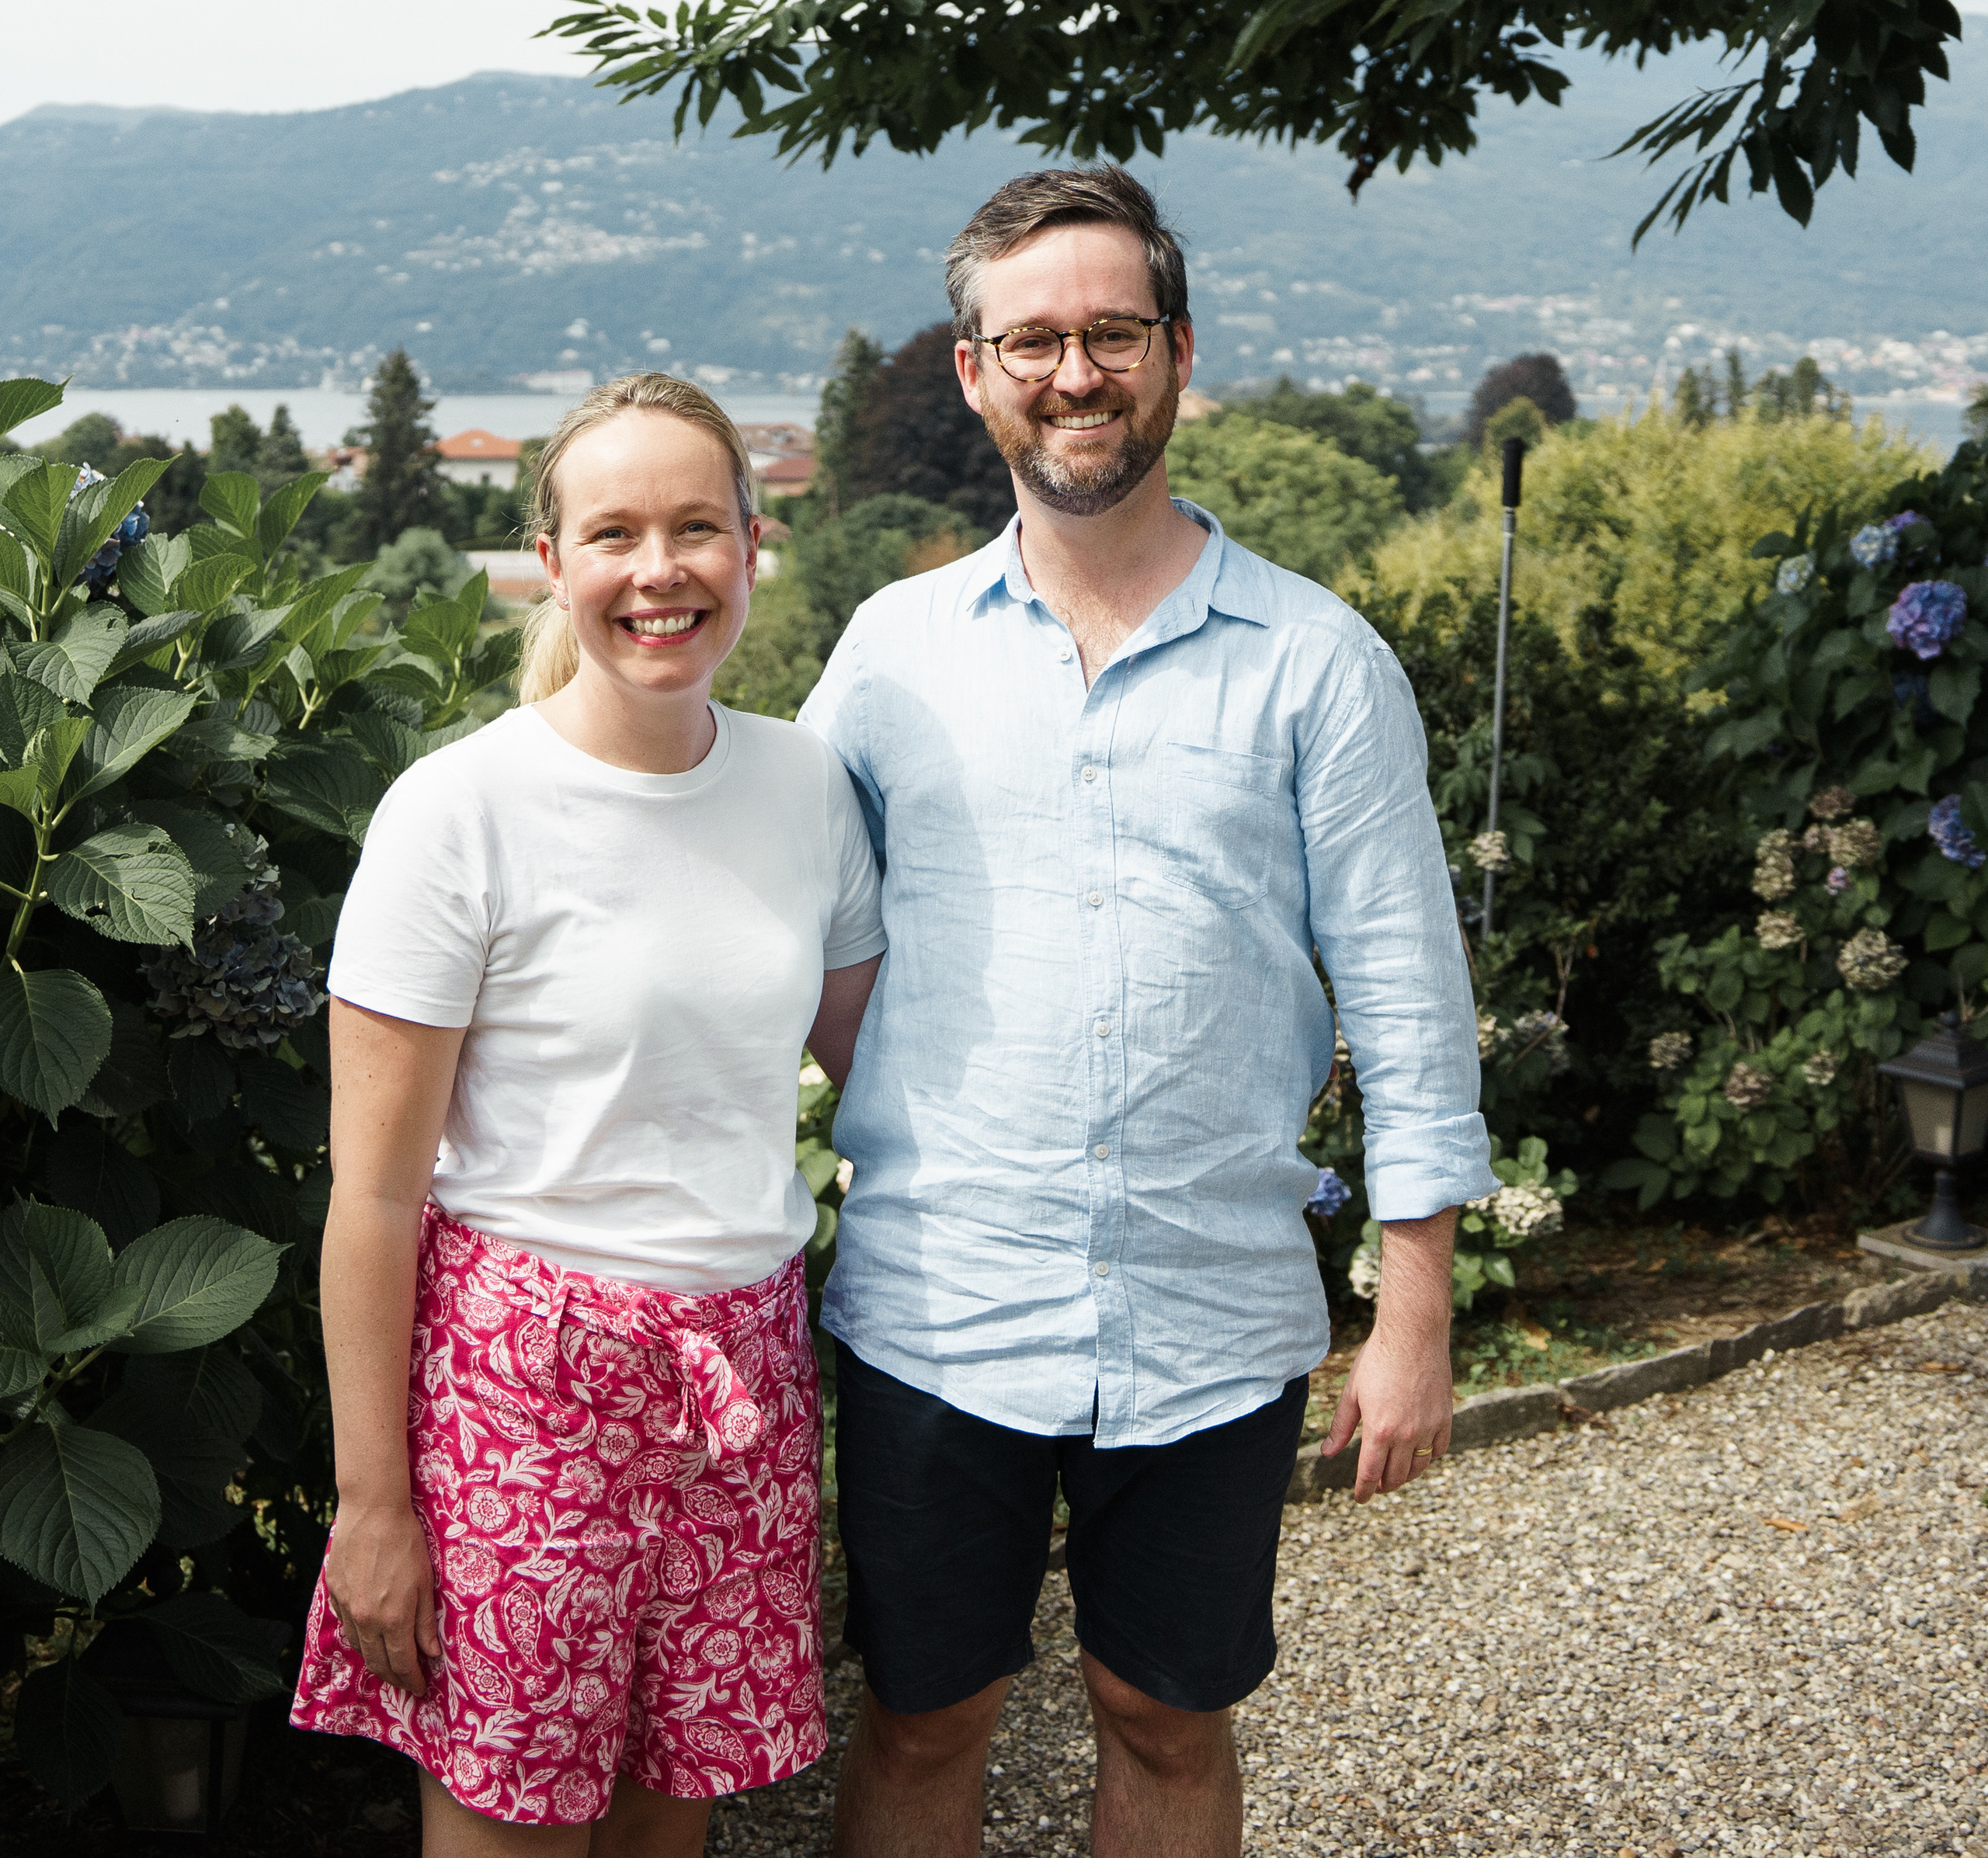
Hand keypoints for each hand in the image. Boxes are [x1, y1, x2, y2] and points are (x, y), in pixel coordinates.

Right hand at [324, 1500, 441, 1694]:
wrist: (372, 1511)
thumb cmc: (406, 1541)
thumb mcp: (425, 1581)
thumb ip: (425, 1620)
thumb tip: (429, 1652)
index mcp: (392, 1618)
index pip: (401, 1662)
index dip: (411, 1680)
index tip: (420, 1688)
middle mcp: (365, 1619)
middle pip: (377, 1662)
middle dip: (393, 1678)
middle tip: (406, 1684)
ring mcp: (346, 1607)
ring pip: (359, 1647)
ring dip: (375, 1661)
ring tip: (390, 1666)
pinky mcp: (334, 1593)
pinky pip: (346, 1626)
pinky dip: (360, 1638)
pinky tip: (370, 1638)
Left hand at [1323, 1319, 1454, 1501]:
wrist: (1413, 1335)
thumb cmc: (1377, 1359)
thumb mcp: (1352, 1392)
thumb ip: (1341, 1426)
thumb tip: (1328, 1452)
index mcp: (1379, 1431)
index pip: (1370, 1474)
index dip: (1364, 1490)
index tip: (1360, 1498)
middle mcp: (1406, 1435)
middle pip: (1395, 1476)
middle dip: (1383, 1485)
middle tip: (1376, 1485)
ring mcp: (1428, 1428)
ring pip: (1419, 1467)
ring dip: (1405, 1476)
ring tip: (1395, 1474)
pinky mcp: (1445, 1418)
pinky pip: (1438, 1450)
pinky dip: (1428, 1457)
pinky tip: (1419, 1453)